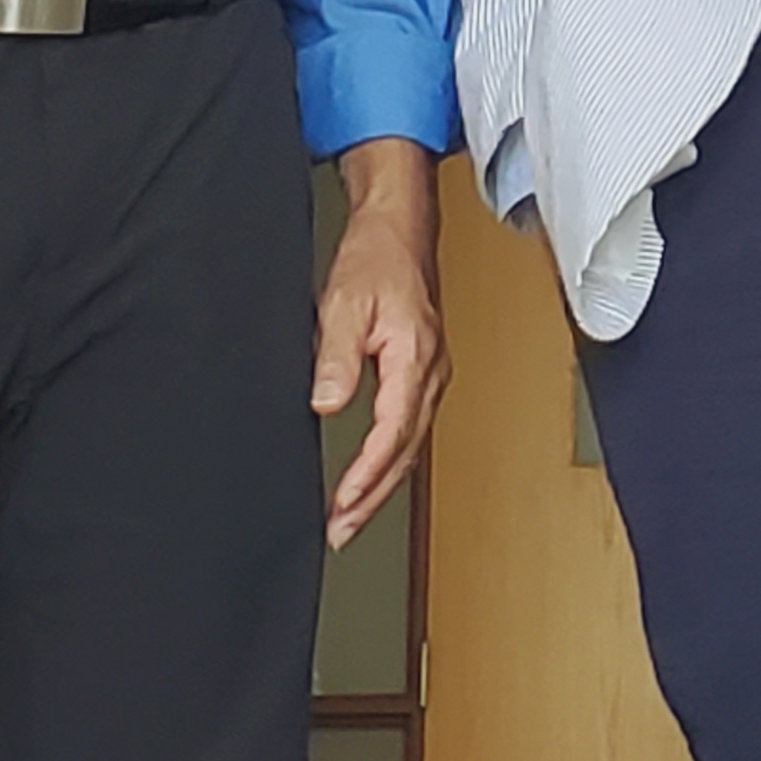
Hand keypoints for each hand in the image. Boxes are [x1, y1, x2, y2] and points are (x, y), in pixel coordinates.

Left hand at [315, 136, 447, 550]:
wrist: (399, 228)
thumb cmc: (376, 258)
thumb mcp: (341, 304)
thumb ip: (335, 358)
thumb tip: (328, 404)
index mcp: (415, 358)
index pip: (392, 434)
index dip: (366, 476)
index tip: (341, 506)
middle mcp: (432, 372)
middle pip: (406, 452)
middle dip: (373, 498)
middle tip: (341, 532)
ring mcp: (432, 374)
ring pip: (410, 445)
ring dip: (381, 485)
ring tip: (351, 517)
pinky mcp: (425, 372)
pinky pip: (410, 428)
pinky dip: (390, 459)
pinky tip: (372, 474)